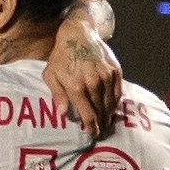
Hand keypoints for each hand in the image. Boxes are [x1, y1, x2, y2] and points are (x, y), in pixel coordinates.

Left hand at [47, 12, 122, 136]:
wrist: (79, 34)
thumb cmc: (61, 56)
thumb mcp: (51, 75)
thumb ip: (57, 95)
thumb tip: (63, 114)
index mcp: (77, 87)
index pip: (88, 115)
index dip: (91, 128)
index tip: (92, 134)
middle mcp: (93, 83)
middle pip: (100, 112)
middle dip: (100, 124)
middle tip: (100, 131)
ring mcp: (106, 77)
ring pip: (111, 103)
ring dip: (109, 115)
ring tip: (106, 122)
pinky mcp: (115, 71)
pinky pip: (118, 92)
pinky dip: (116, 102)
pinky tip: (113, 108)